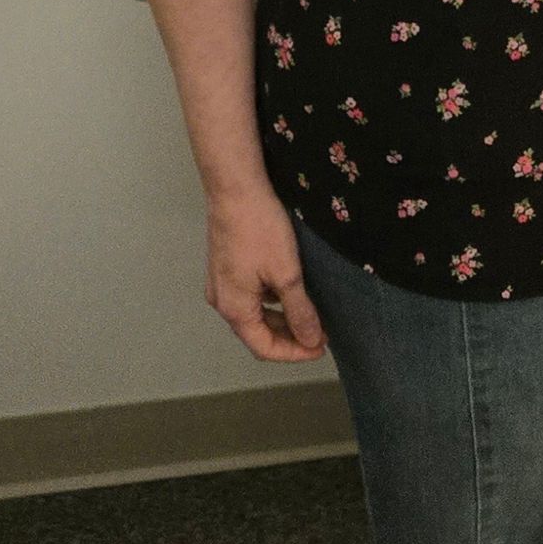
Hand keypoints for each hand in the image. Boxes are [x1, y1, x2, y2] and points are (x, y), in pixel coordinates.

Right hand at [205, 183, 329, 362]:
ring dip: (281, 320)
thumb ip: (300, 312)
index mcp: (234, 309)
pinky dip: (271, 302)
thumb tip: (311, 340)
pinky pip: (250, 297)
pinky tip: (291, 292)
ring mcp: (221, 284)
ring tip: (311, 314)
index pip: (265, 348)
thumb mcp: (287, 274)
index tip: (321, 349)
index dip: (295, 354)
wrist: (236, 189)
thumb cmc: (258, 228)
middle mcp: (222, 301)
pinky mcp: (226, 269)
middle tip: (320, 333)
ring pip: (254, 315)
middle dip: (290, 338)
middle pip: (257, 334)